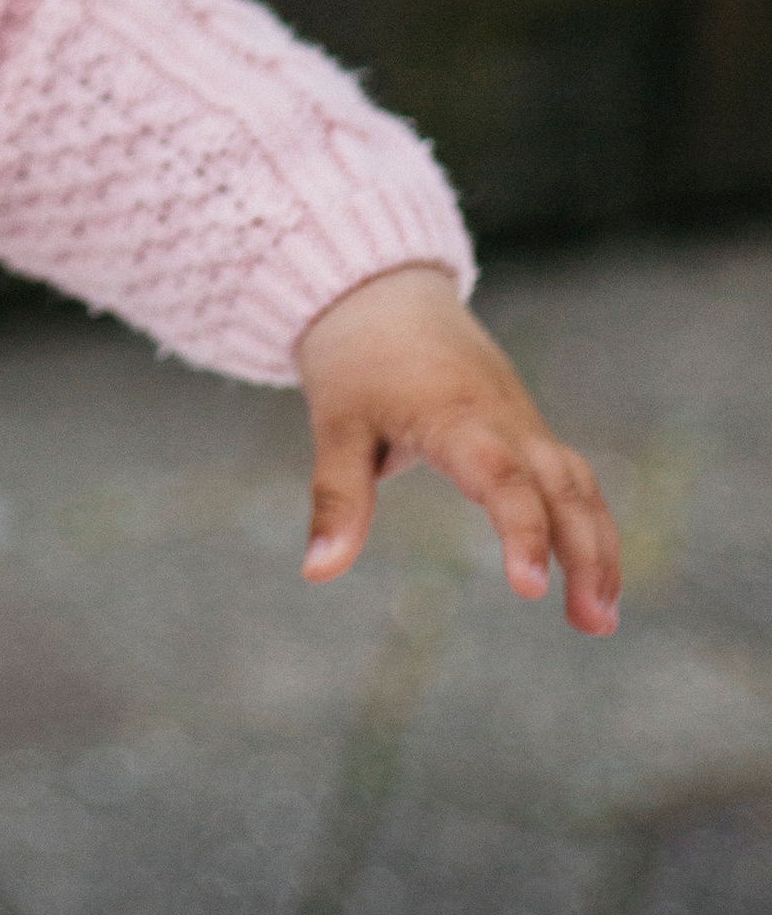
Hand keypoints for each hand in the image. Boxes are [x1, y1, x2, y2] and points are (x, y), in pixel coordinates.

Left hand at [294, 262, 619, 636]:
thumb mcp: (335, 424)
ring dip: (597, 546)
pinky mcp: (525, 425)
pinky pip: (569, 475)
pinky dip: (588, 522)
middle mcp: (501, 417)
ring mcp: (520, 419)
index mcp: (452, 414)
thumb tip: (315, 573)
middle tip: (594, 624)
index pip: (500, 477)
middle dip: (586, 553)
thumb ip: (336, 498)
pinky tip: (592, 575)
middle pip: (560, 485)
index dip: (521, 530)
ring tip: (600, 620)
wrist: (383, 290)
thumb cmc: (356, 358)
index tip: (531, 588)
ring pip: (576, 482)